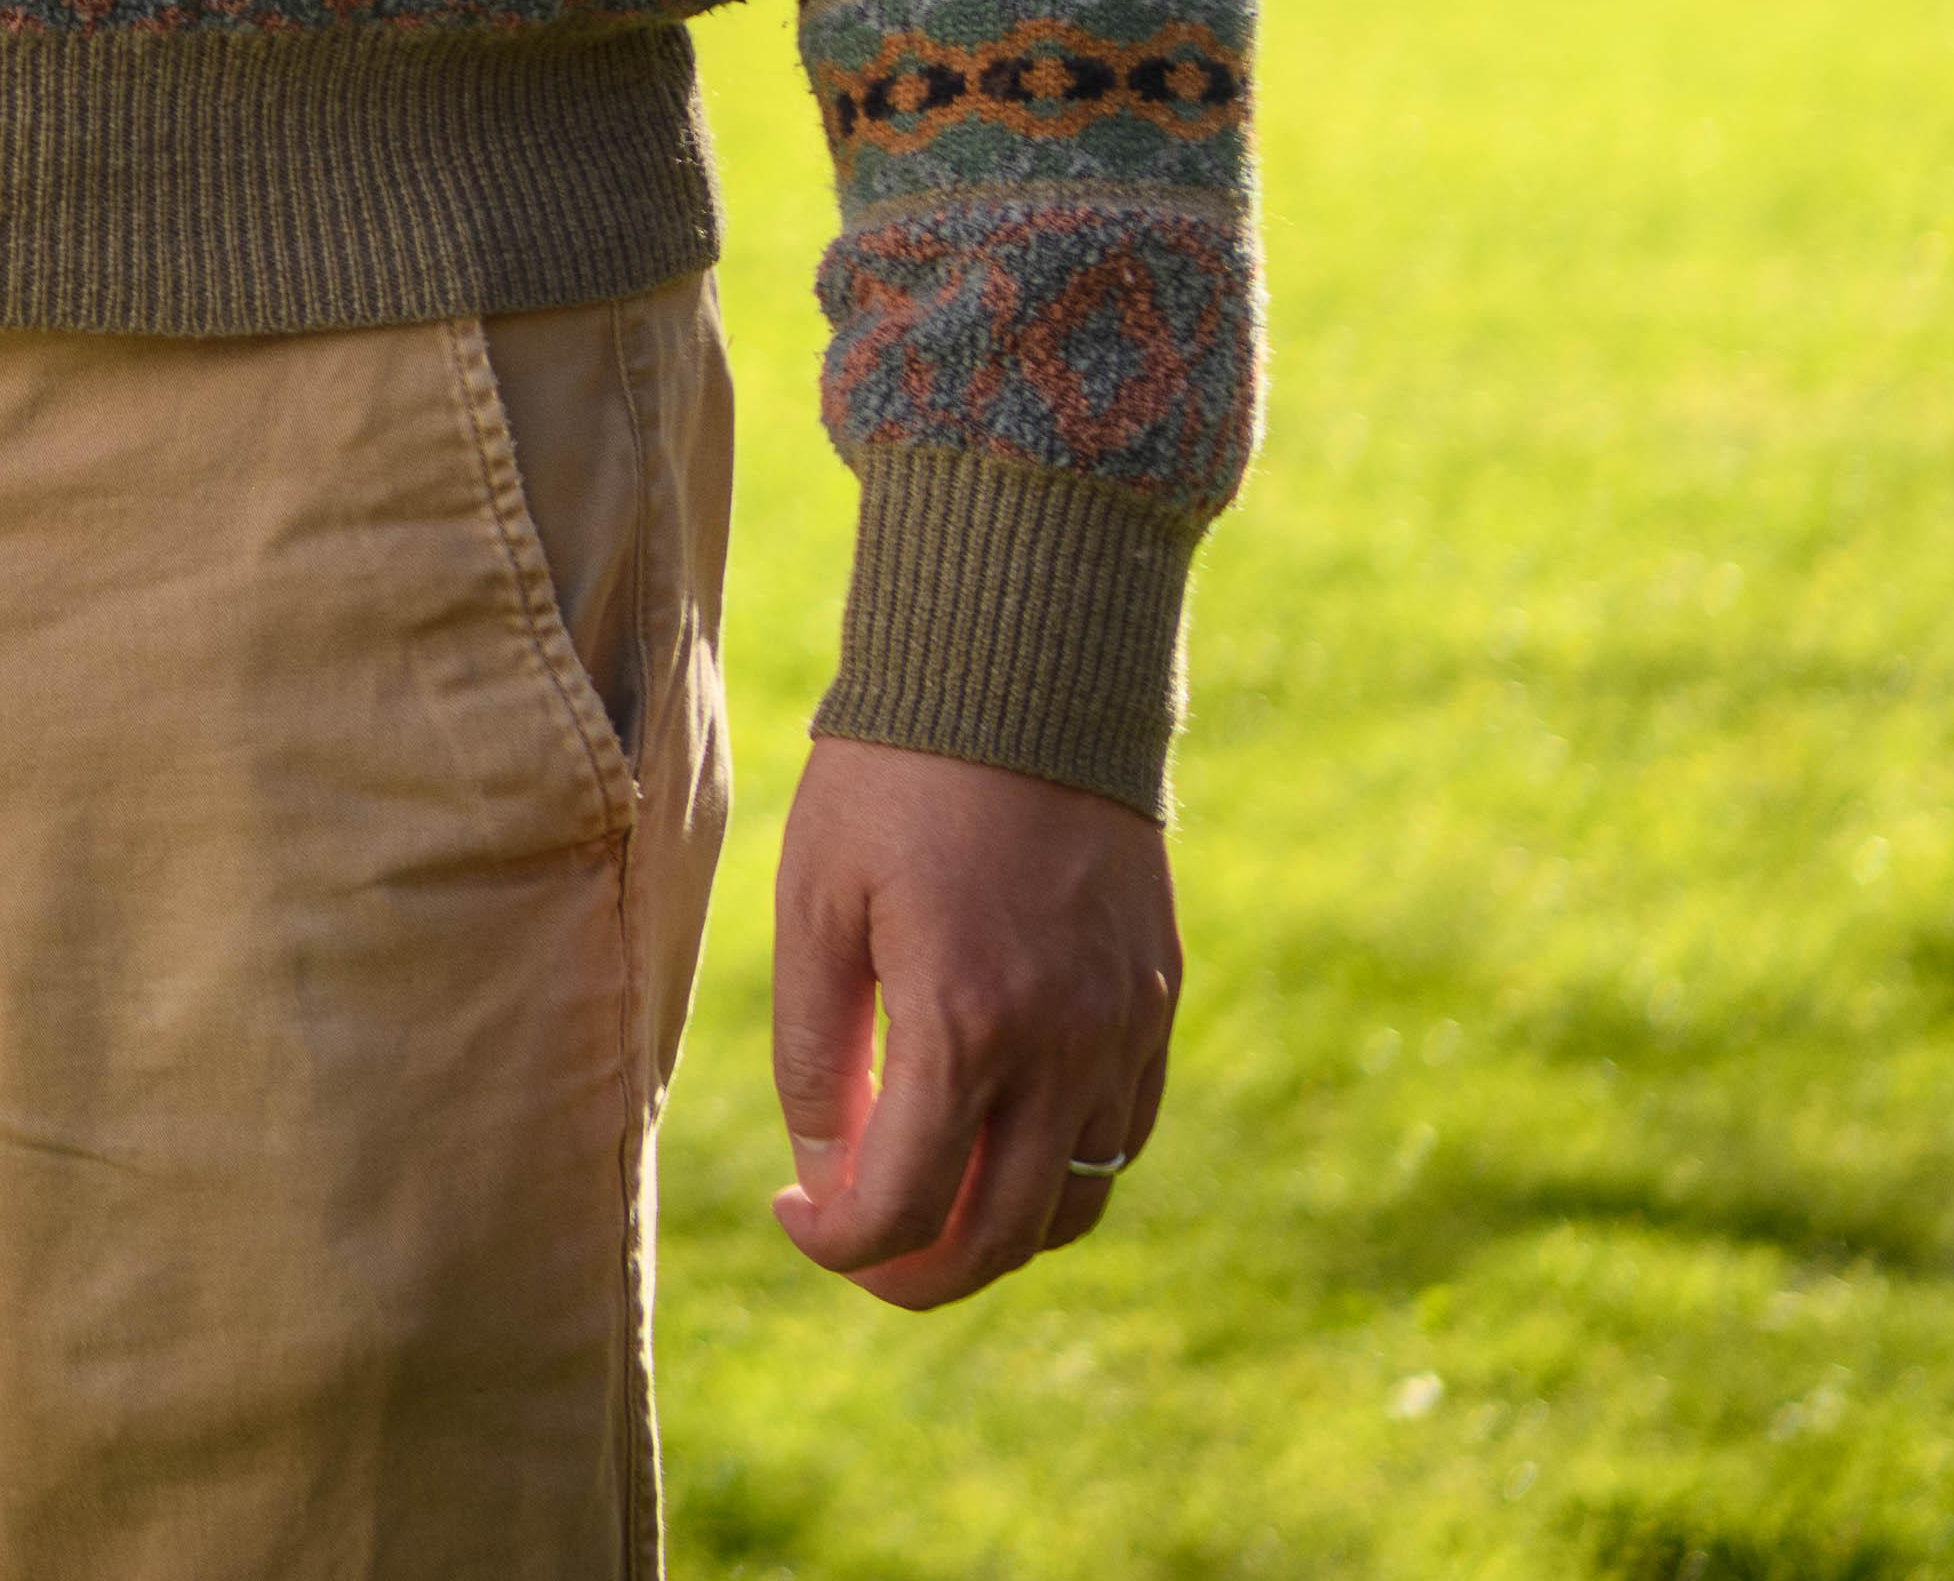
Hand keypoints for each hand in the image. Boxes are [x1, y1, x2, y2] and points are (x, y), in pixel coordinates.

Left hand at [766, 732, 1179, 1304]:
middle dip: (919, 1272)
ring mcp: (1126, 1032)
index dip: (841, 1241)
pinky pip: (1121, 1136)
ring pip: (1075, 1202)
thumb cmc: (893, 780)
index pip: (908, 1205)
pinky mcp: (1157, 1004)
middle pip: (1002, 1238)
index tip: (795, 1214)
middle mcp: (1064, 1049)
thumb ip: (818, 1053)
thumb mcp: (817, 904)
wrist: (1026, 681)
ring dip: (996, 1230)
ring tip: (920, 1199)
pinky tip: (991, 1134)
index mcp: (965, 1025)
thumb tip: (826, 1171)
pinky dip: (1056, 1169)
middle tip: (856, 1248)